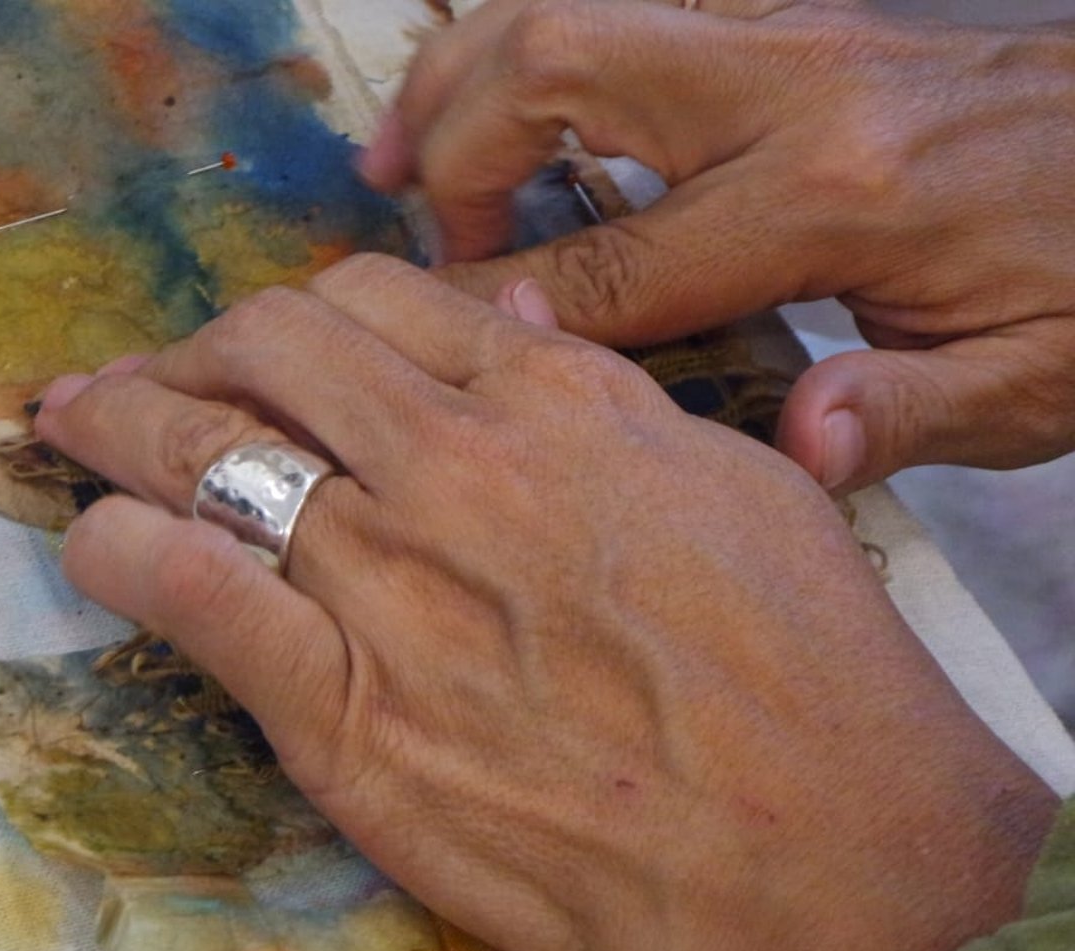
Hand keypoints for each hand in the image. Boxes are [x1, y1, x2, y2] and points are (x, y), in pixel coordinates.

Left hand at [34, 256, 1058, 950]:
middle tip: (141, 380)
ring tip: (74, 426)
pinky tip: (97, 545)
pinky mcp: (333, 705)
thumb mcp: (734, 487)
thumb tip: (507, 323)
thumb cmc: (805, 683)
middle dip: (184, 349)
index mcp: (554, 401)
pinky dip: (117, 550)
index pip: (375, 300)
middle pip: (265, 349)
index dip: (296, 316)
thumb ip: (602, 401)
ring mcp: (384, 580)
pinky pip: (185, 588)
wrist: (809, 860)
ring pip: (198, 449)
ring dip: (114, 425)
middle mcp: (453, 465)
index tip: (262, 350)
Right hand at [360, 0, 1074, 493]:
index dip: (504, 302)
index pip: (621, 263)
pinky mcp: (798, 13)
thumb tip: (803, 444)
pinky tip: (501, 91)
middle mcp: (798, 89)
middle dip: (457, 146)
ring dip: (470, 68)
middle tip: (411, 225)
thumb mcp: (1037, 377)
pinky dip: (539, 37)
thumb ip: (911, 411)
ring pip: (580, 3)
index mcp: (841, 196)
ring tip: (400, 148)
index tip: (432, 342)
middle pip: (562, 66)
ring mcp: (794, 29)